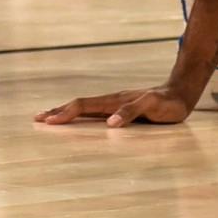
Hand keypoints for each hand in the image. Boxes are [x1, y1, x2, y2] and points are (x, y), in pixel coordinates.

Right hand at [32, 86, 194, 127]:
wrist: (180, 94)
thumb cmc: (167, 103)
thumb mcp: (152, 106)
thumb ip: (132, 112)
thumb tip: (109, 124)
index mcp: (114, 101)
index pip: (84, 106)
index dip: (66, 113)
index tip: (48, 122)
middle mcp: (111, 101)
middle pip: (79, 105)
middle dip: (58, 111)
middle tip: (36, 118)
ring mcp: (114, 104)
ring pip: (85, 108)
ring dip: (65, 112)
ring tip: (49, 117)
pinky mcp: (120, 109)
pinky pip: (94, 112)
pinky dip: (80, 115)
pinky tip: (78, 120)